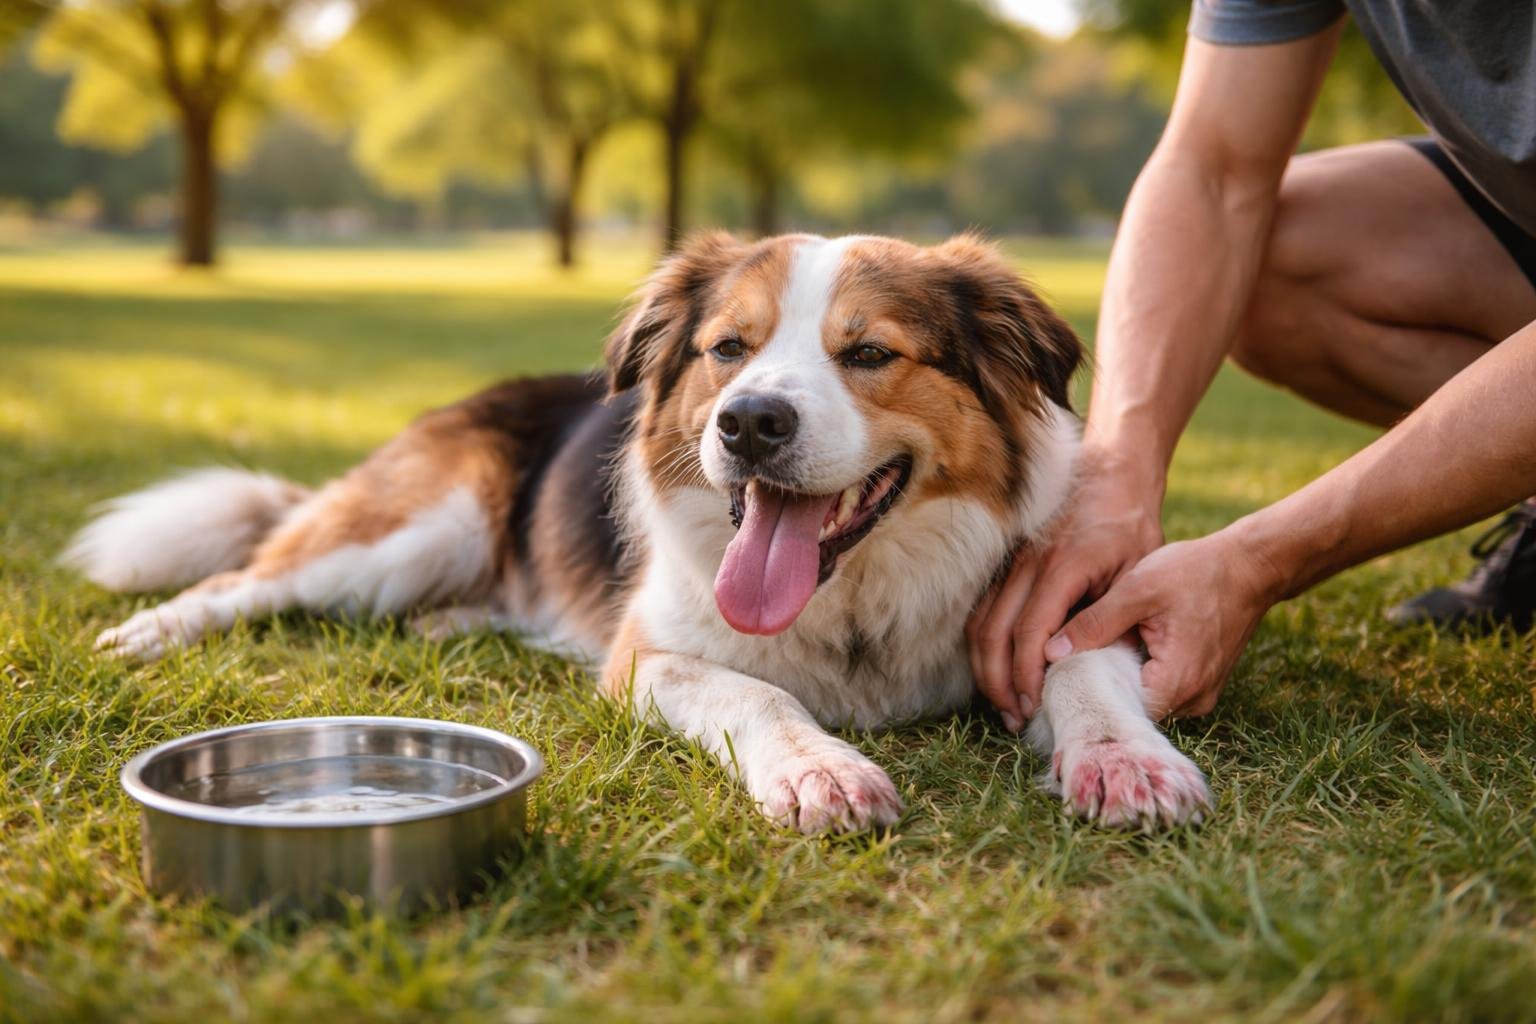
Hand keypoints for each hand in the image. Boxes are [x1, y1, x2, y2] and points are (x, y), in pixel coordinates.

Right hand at [966, 448, 1163, 728]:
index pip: (1029, 631)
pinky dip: (984, 647)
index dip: (1025, 674)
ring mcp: (1011, 563)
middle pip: (994, 632)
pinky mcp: (1006, 566)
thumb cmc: (1131, 528)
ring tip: (1004, 704)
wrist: (1111, 477)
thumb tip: (1076, 663)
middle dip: (999, 681)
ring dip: (986, 668)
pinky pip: (982, 611)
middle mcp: (1027, 564)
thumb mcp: (1135, 573)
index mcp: (1062, 566)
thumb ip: (1107, 617)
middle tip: (1015, 717)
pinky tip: (997, 672)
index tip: (1033, 705)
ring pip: (979, 623)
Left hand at [1040, 529, 1284, 718]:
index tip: (1056, 679)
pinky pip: (1162, 690)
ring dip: (1119, 683)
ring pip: (1145, 701)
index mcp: (1177, 682)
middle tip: (1064, 668)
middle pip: (1131, 710)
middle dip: (1099, 689)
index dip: (1085, 695)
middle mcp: (1193, 700)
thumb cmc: (1197, 572)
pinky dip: (1139, 676)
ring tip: (1087, 658)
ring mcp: (1201, 695)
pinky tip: (1119, 653)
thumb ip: (1094, 623)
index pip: (1118, 710)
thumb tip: (1050, 652)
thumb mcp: (1137, 590)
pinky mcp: (1203, 684)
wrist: (1250, 566)